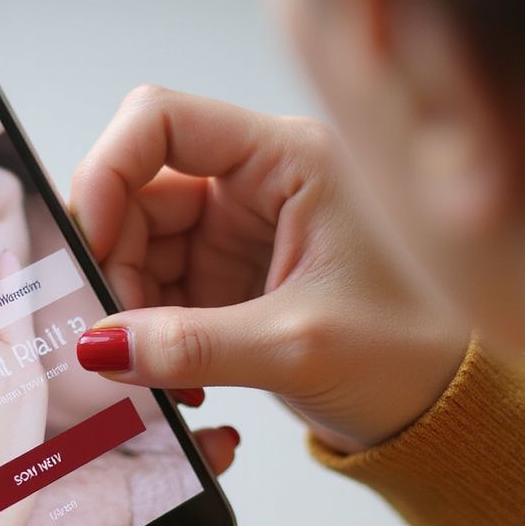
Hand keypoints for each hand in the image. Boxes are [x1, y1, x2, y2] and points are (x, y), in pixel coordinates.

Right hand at [69, 86, 469, 452]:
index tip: (88, 241)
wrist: (436, 405)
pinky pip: (156, 285)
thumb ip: (189, 345)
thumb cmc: (405, 354)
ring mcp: (236, 229)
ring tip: (153, 368)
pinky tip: (172, 372)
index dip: (109, 169)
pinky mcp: (225, 274)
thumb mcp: (295, 346)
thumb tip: (97, 345)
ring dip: (127, 304)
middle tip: (114, 332)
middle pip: (137, 190)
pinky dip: (147, 329)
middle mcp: (255, 182)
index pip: (163, 121)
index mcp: (288, 159)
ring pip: (138, 243)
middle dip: (114, 261)